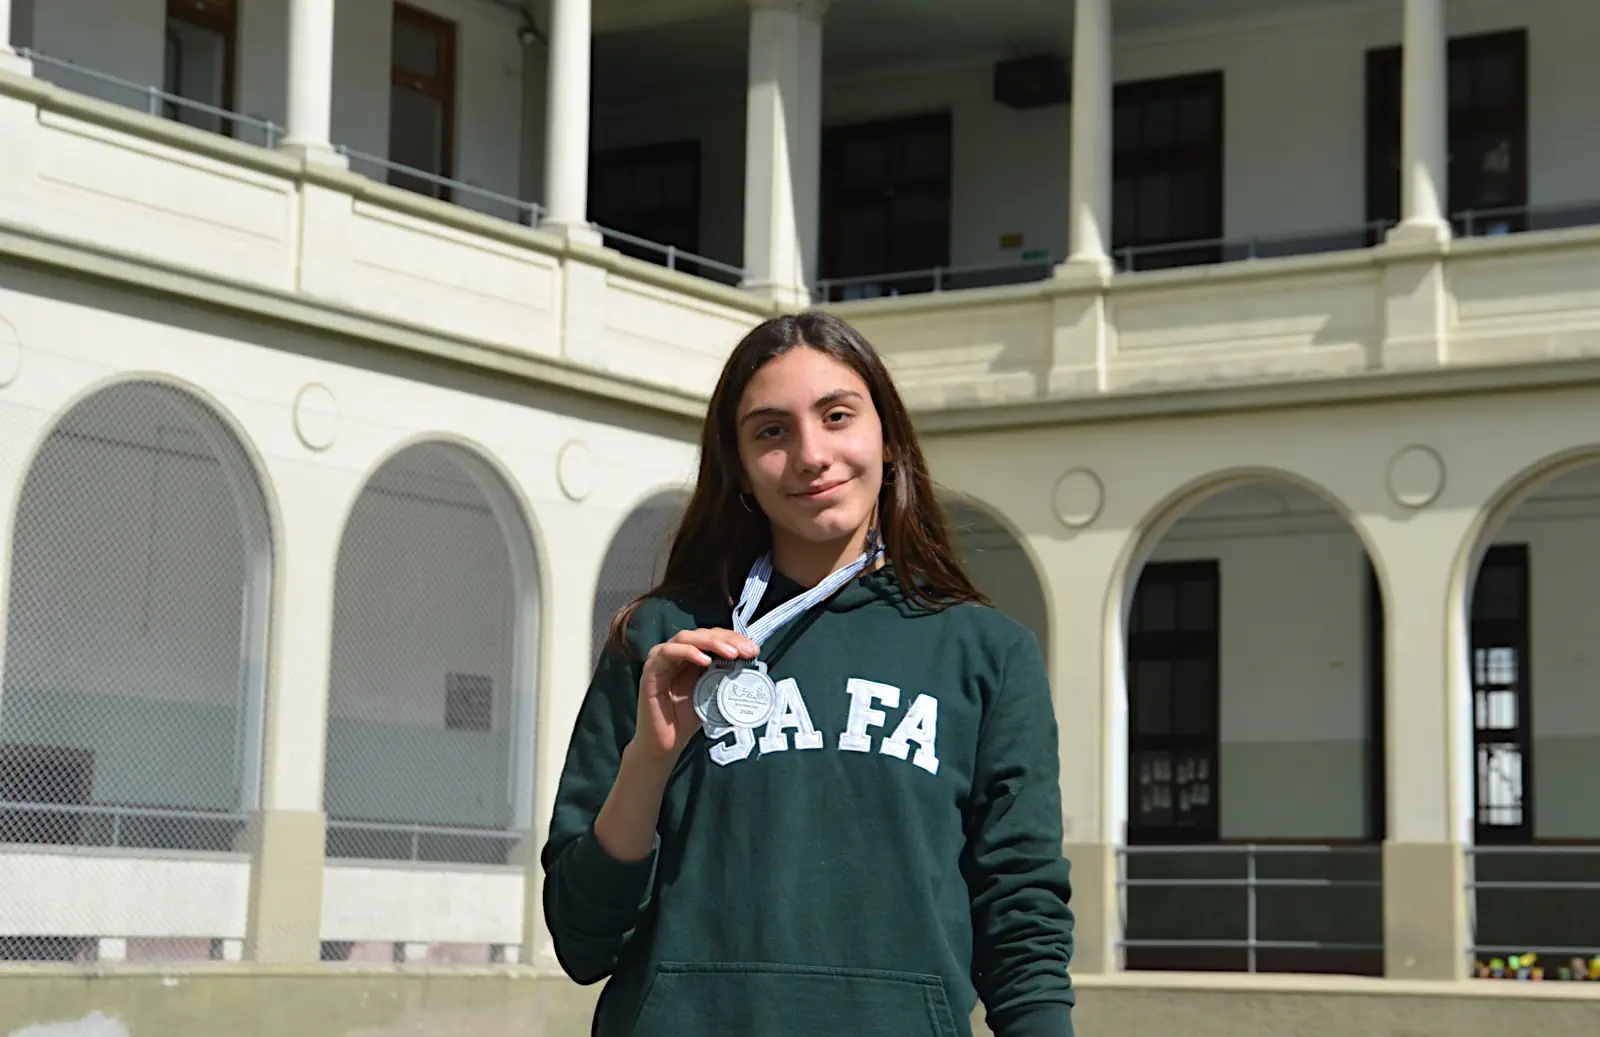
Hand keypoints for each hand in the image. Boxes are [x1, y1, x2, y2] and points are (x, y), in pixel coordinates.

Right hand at [632, 627, 758, 761]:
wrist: (665, 745)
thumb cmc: (686, 719)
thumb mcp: (712, 694)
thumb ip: (724, 678)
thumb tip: (752, 668)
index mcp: (691, 656)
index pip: (713, 636)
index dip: (734, 638)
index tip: (754, 650)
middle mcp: (675, 653)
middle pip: (702, 633)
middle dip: (727, 639)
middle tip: (748, 651)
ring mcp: (660, 660)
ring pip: (685, 637)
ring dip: (711, 642)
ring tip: (732, 654)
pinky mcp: (650, 672)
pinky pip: (667, 653)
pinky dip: (688, 652)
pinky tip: (705, 661)